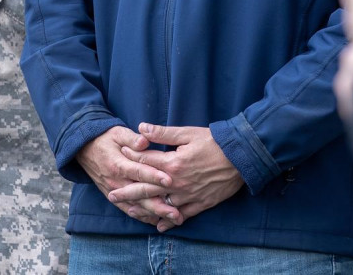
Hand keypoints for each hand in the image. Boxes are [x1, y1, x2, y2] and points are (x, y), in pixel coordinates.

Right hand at [76, 126, 181, 226]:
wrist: (85, 149)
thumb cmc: (106, 138)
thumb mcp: (118, 133)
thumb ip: (132, 138)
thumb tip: (144, 141)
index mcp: (118, 164)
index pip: (138, 172)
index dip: (154, 176)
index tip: (170, 180)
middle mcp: (117, 181)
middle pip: (140, 195)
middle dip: (159, 205)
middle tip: (177, 212)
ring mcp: (115, 191)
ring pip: (137, 206)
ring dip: (155, 214)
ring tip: (173, 219)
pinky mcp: (113, 196)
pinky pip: (129, 210)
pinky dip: (143, 217)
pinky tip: (158, 221)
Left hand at [111, 124, 243, 231]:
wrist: (241, 157)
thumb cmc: (214, 142)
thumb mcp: (188, 133)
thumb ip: (163, 133)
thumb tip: (141, 127)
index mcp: (173, 163)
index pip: (146, 161)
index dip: (131, 156)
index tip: (120, 155)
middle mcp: (177, 182)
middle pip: (147, 187)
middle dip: (128, 190)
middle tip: (112, 193)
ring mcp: (188, 195)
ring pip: (161, 204)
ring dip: (144, 208)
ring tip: (129, 210)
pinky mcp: (199, 204)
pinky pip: (180, 215)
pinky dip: (168, 221)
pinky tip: (158, 225)